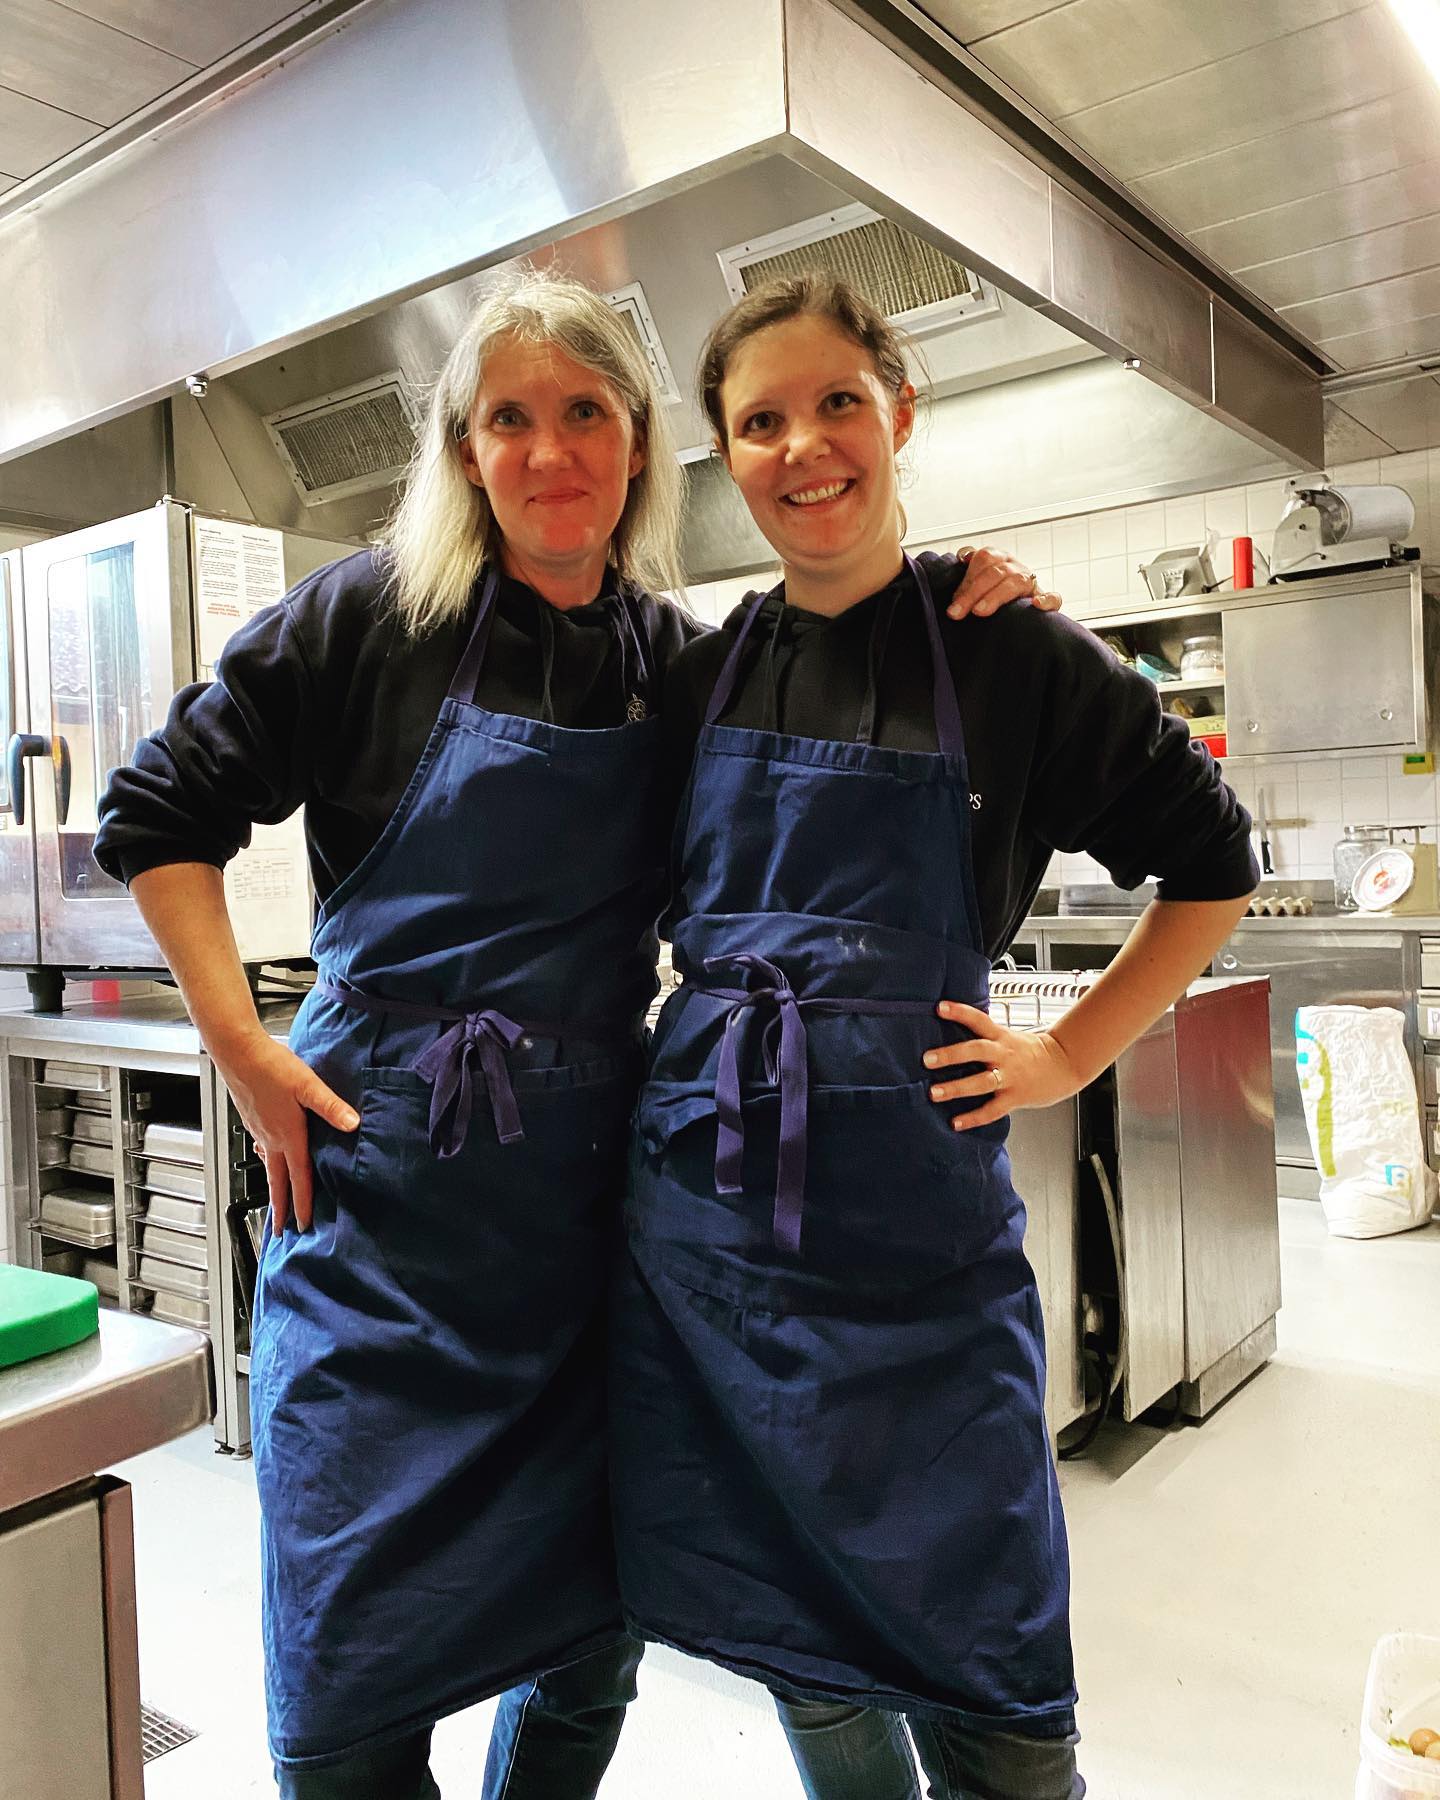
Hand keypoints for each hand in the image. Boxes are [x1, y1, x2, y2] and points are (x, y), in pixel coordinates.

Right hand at [214, 1032, 359, 1233]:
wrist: (237, 1051)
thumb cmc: (271, 1066)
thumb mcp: (308, 1085)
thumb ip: (331, 1106)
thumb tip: (352, 1123)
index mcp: (288, 1135)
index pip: (298, 1178)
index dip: (302, 1203)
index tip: (303, 1225)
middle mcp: (270, 1138)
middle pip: (277, 1181)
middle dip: (280, 1208)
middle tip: (281, 1231)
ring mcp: (258, 1130)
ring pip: (267, 1166)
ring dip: (273, 1187)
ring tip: (276, 1201)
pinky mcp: (252, 1119)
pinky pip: (261, 1149)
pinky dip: (266, 1161)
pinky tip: (267, 1155)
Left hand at [923, 1000, 1084, 1129]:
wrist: (1064, 1065)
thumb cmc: (1030, 1051)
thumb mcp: (1008, 1036)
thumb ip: (984, 1036)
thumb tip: (951, 1030)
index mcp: (1001, 1037)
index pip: (979, 1020)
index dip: (960, 1012)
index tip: (940, 1008)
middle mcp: (1004, 1055)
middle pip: (977, 1051)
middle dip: (951, 1055)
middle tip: (927, 1059)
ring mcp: (1010, 1077)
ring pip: (982, 1082)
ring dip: (956, 1088)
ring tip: (934, 1093)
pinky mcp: (1015, 1098)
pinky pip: (992, 1110)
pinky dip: (973, 1118)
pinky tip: (955, 1123)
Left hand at [948, 546, 1063, 618]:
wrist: (1018, 613)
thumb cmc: (990, 597)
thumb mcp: (976, 587)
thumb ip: (966, 585)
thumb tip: (954, 589)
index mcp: (998, 559)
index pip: (984, 558)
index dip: (967, 578)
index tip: (953, 603)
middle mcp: (1014, 566)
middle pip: (996, 572)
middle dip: (973, 592)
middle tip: (957, 613)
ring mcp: (1031, 581)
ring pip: (1017, 581)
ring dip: (996, 596)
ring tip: (980, 611)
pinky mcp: (1045, 599)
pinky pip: (1053, 597)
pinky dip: (1047, 600)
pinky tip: (1036, 605)